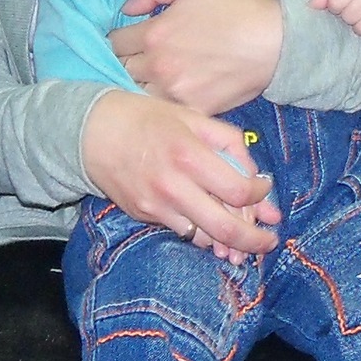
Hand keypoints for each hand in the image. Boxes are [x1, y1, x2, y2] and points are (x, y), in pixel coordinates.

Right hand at [82, 89, 281, 255]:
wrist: (92, 131)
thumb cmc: (146, 118)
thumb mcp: (191, 115)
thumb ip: (228, 140)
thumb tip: (253, 172)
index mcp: (190, 154)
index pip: (238, 190)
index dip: (260, 196)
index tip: (263, 190)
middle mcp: (174, 185)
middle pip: (226, 228)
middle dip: (254, 240)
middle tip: (269, 242)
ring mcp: (157, 205)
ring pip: (205, 238)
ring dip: (229, 245)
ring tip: (244, 245)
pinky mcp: (144, 215)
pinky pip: (183, 233)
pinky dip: (203, 236)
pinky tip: (214, 234)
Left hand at [108, 0, 284, 113]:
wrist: (277, 42)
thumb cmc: (237, 7)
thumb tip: (126, 9)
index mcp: (154, 34)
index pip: (113, 42)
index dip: (119, 38)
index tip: (128, 38)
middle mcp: (158, 67)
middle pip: (120, 70)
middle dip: (125, 61)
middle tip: (137, 56)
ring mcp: (175, 93)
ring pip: (137, 93)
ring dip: (138, 84)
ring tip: (150, 76)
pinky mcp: (194, 110)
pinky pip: (164, 110)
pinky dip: (161, 102)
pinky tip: (170, 91)